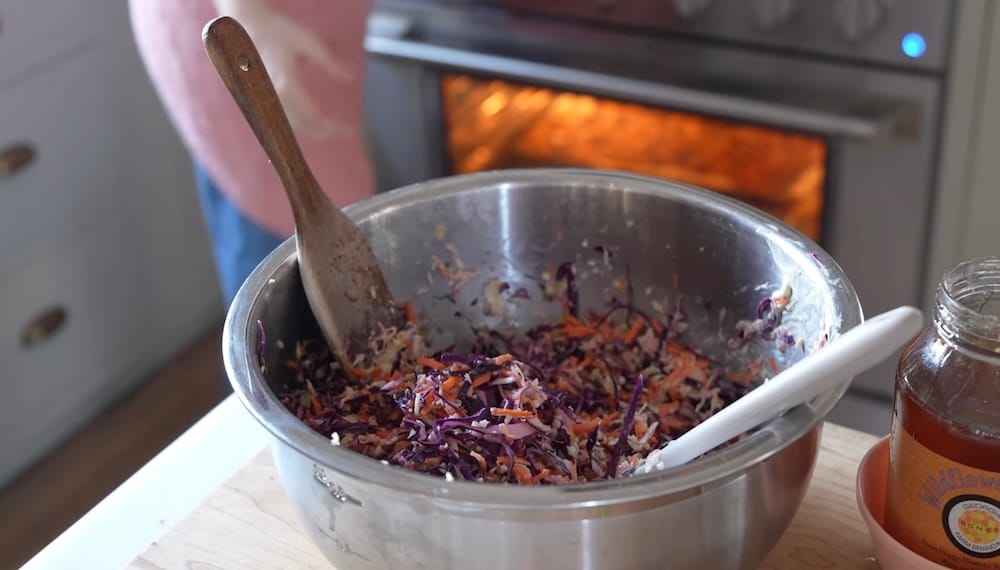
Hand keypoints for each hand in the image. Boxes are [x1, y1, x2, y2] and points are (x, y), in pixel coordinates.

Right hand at [213, 0, 356, 139]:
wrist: (247, 24)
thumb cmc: (278, 30)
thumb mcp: (308, 40)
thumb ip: (329, 61)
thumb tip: (349, 78)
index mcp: (287, 82)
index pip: (314, 116)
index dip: (333, 127)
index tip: (350, 129)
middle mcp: (273, 95)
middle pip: (303, 127)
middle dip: (324, 133)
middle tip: (343, 131)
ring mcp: (264, 98)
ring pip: (289, 127)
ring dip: (311, 132)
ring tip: (329, 130)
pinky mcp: (259, 98)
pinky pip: (279, 120)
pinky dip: (297, 126)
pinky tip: (310, 123)